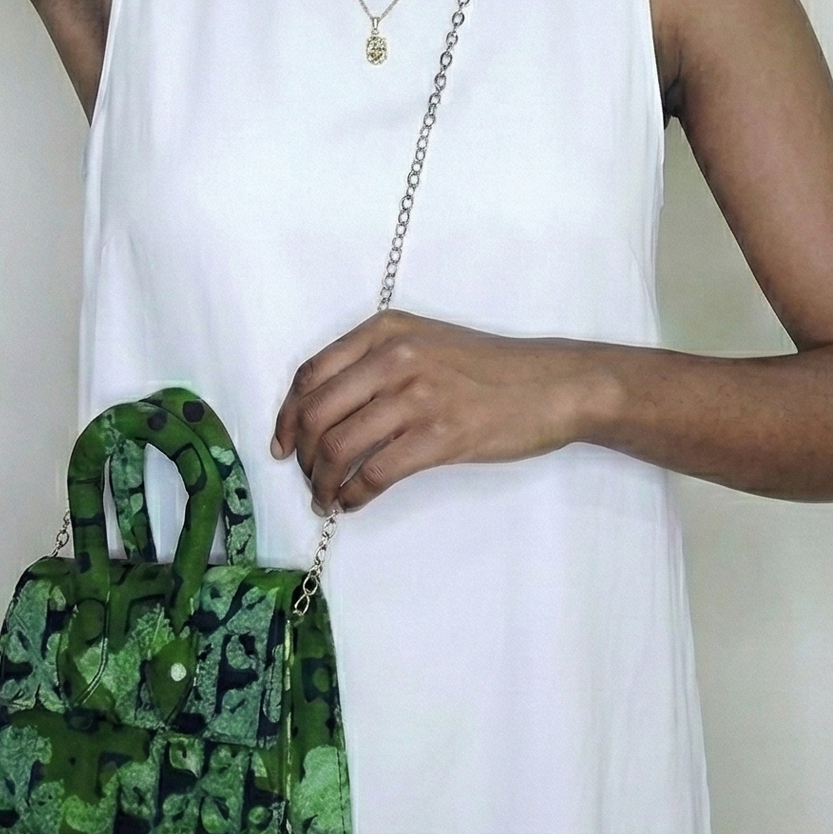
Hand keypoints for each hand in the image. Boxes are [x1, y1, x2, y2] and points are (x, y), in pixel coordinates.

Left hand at [270, 309, 593, 512]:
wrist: (551, 385)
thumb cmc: (489, 369)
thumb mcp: (425, 343)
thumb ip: (376, 365)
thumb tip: (323, 413)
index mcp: (385, 330)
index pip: (312, 374)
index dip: (287, 416)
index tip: (282, 445)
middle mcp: (394, 356)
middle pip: (316, 413)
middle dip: (301, 454)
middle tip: (305, 478)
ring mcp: (417, 395)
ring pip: (339, 446)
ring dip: (322, 482)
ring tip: (325, 498)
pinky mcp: (439, 435)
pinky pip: (374, 473)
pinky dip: (353, 494)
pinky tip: (352, 502)